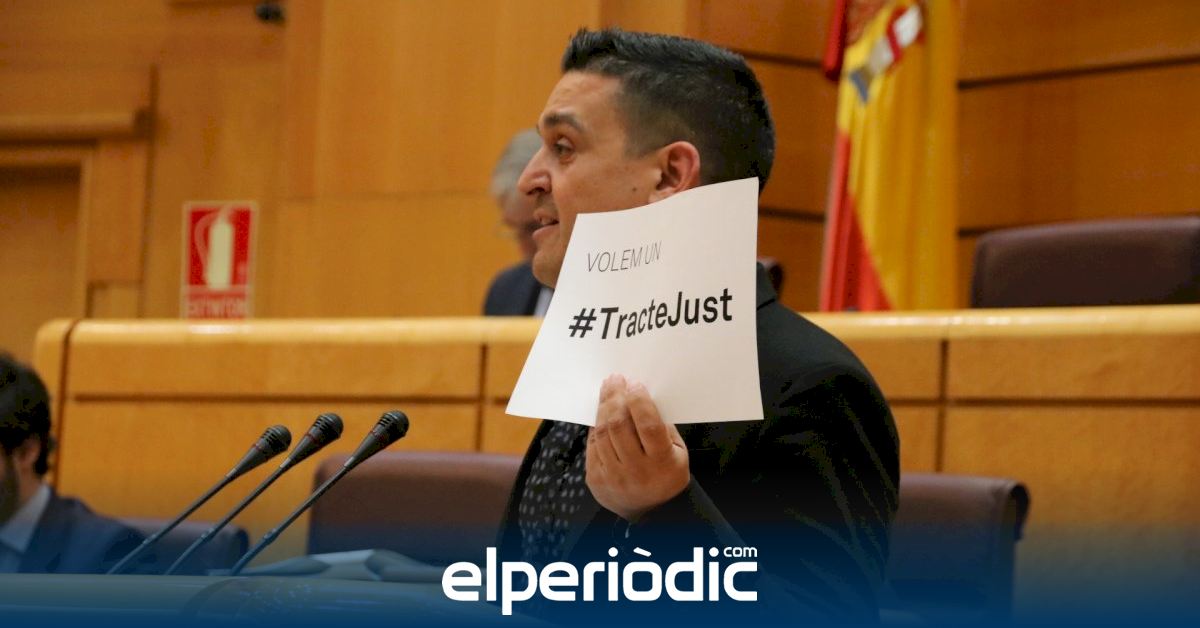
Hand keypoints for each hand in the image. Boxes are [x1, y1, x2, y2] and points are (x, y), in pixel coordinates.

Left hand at [586, 374, 689, 520]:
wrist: (651, 511)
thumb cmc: (667, 474)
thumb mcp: (678, 452)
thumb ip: (663, 426)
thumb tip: (642, 396)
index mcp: (662, 463)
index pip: (648, 426)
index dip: (640, 402)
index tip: (635, 385)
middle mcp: (636, 471)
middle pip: (619, 426)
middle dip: (615, 398)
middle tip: (615, 381)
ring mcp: (613, 477)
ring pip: (602, 433)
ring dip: (603, 408)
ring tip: (607, 392)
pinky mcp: (596, 479)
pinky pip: (592, 445)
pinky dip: (596, 426)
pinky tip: (602, 414)